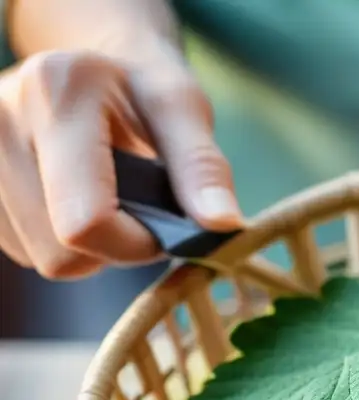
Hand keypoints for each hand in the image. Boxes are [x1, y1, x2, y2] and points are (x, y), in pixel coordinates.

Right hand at [0, 48, 240, 278]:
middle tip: (136, 206)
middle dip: (113, 248)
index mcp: (55, 97)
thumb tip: (222, 225)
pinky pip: (23, 251)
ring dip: (86, 245)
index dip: (136, 244)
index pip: (87, 222)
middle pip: (60, 254)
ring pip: (40, 258)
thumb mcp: (183, 111)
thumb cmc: (143, 90)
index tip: (162, 224)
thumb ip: (203, 168)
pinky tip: (71, 198)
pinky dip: (58, 239)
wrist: (91, 69)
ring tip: (103, 194)